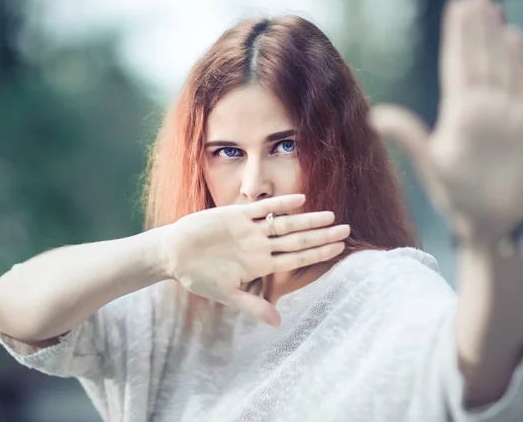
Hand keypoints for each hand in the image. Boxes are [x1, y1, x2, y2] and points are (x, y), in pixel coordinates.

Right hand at [163, 194, 349, 326]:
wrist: (174, 254)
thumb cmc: (199, 277)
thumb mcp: (227, 295)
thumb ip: (253, 306)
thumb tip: (278, 324)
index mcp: (260, 264)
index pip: (296, 258)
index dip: (318, 252)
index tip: (340, 248)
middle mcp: (260, 245)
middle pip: (297, 239)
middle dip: (323, 235)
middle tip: (348, 230)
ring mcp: (250, 230)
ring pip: (285, 223)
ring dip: (308, 220)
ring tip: (331, 216)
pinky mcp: (236, 215)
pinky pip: (263, 209)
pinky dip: (281, 204)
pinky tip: (300, 199)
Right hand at [369, 0, 522, 242]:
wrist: (498, 219)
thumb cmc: (456, 194)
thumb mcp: (428, 167)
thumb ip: (407, 136)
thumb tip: (377, 114)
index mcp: (464, 116)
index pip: (459, 63)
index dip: (458, 32)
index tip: (457, 4)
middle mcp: (493, 108)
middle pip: (483, 55)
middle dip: (479, 20)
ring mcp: (515, 113)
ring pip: (506, 63)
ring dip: (498, 32)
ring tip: (492, 4)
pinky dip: (520, 58)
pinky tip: (515, 36)